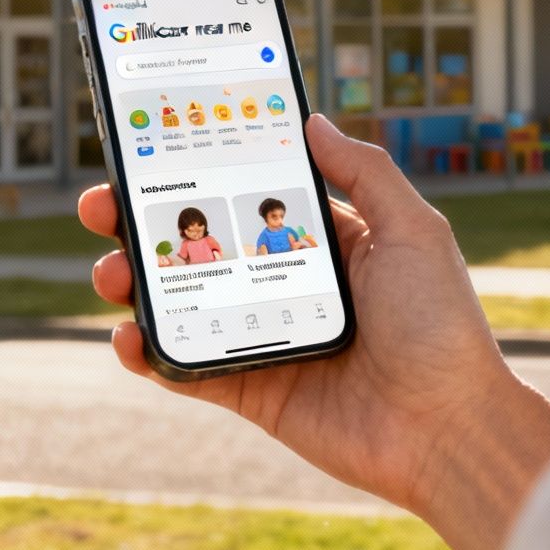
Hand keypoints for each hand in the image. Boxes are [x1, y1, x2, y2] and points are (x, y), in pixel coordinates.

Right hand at [82, 113, 549, 549]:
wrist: (447, 429)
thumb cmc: (441, 327)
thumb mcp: (412, 231)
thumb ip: (364, 172)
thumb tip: (312, 119)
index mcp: (324, 241)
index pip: (247, 193)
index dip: (200, 171)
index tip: (152, 148)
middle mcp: (287, 283)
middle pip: (199, 243)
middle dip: (143, 220)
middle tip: (102, 204)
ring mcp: (263, 336)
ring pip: (180, 300)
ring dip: (133, 281)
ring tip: (111, 270)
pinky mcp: (250, 390)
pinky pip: (184, 366)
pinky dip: (147, 351)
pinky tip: (126, 334)